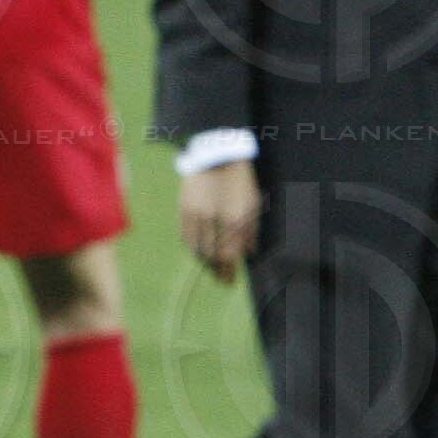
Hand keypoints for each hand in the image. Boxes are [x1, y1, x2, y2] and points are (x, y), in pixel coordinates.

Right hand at [178, 158, 260, 282]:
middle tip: (220, 279)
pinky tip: (199, 253)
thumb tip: (248, 254)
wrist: (217, 156)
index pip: (229, 254)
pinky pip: (186, 237)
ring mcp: (196, 214)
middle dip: (216, 270)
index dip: (228, 271)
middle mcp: (213, 218)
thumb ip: (251, 230)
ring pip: (197, 248)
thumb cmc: (240, 181)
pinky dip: (193, 248)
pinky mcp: (184, 210)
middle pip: (212, 255)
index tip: (229, 281)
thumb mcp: (253, 203)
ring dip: (204, 261)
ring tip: (211, 267)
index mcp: (234, 217)